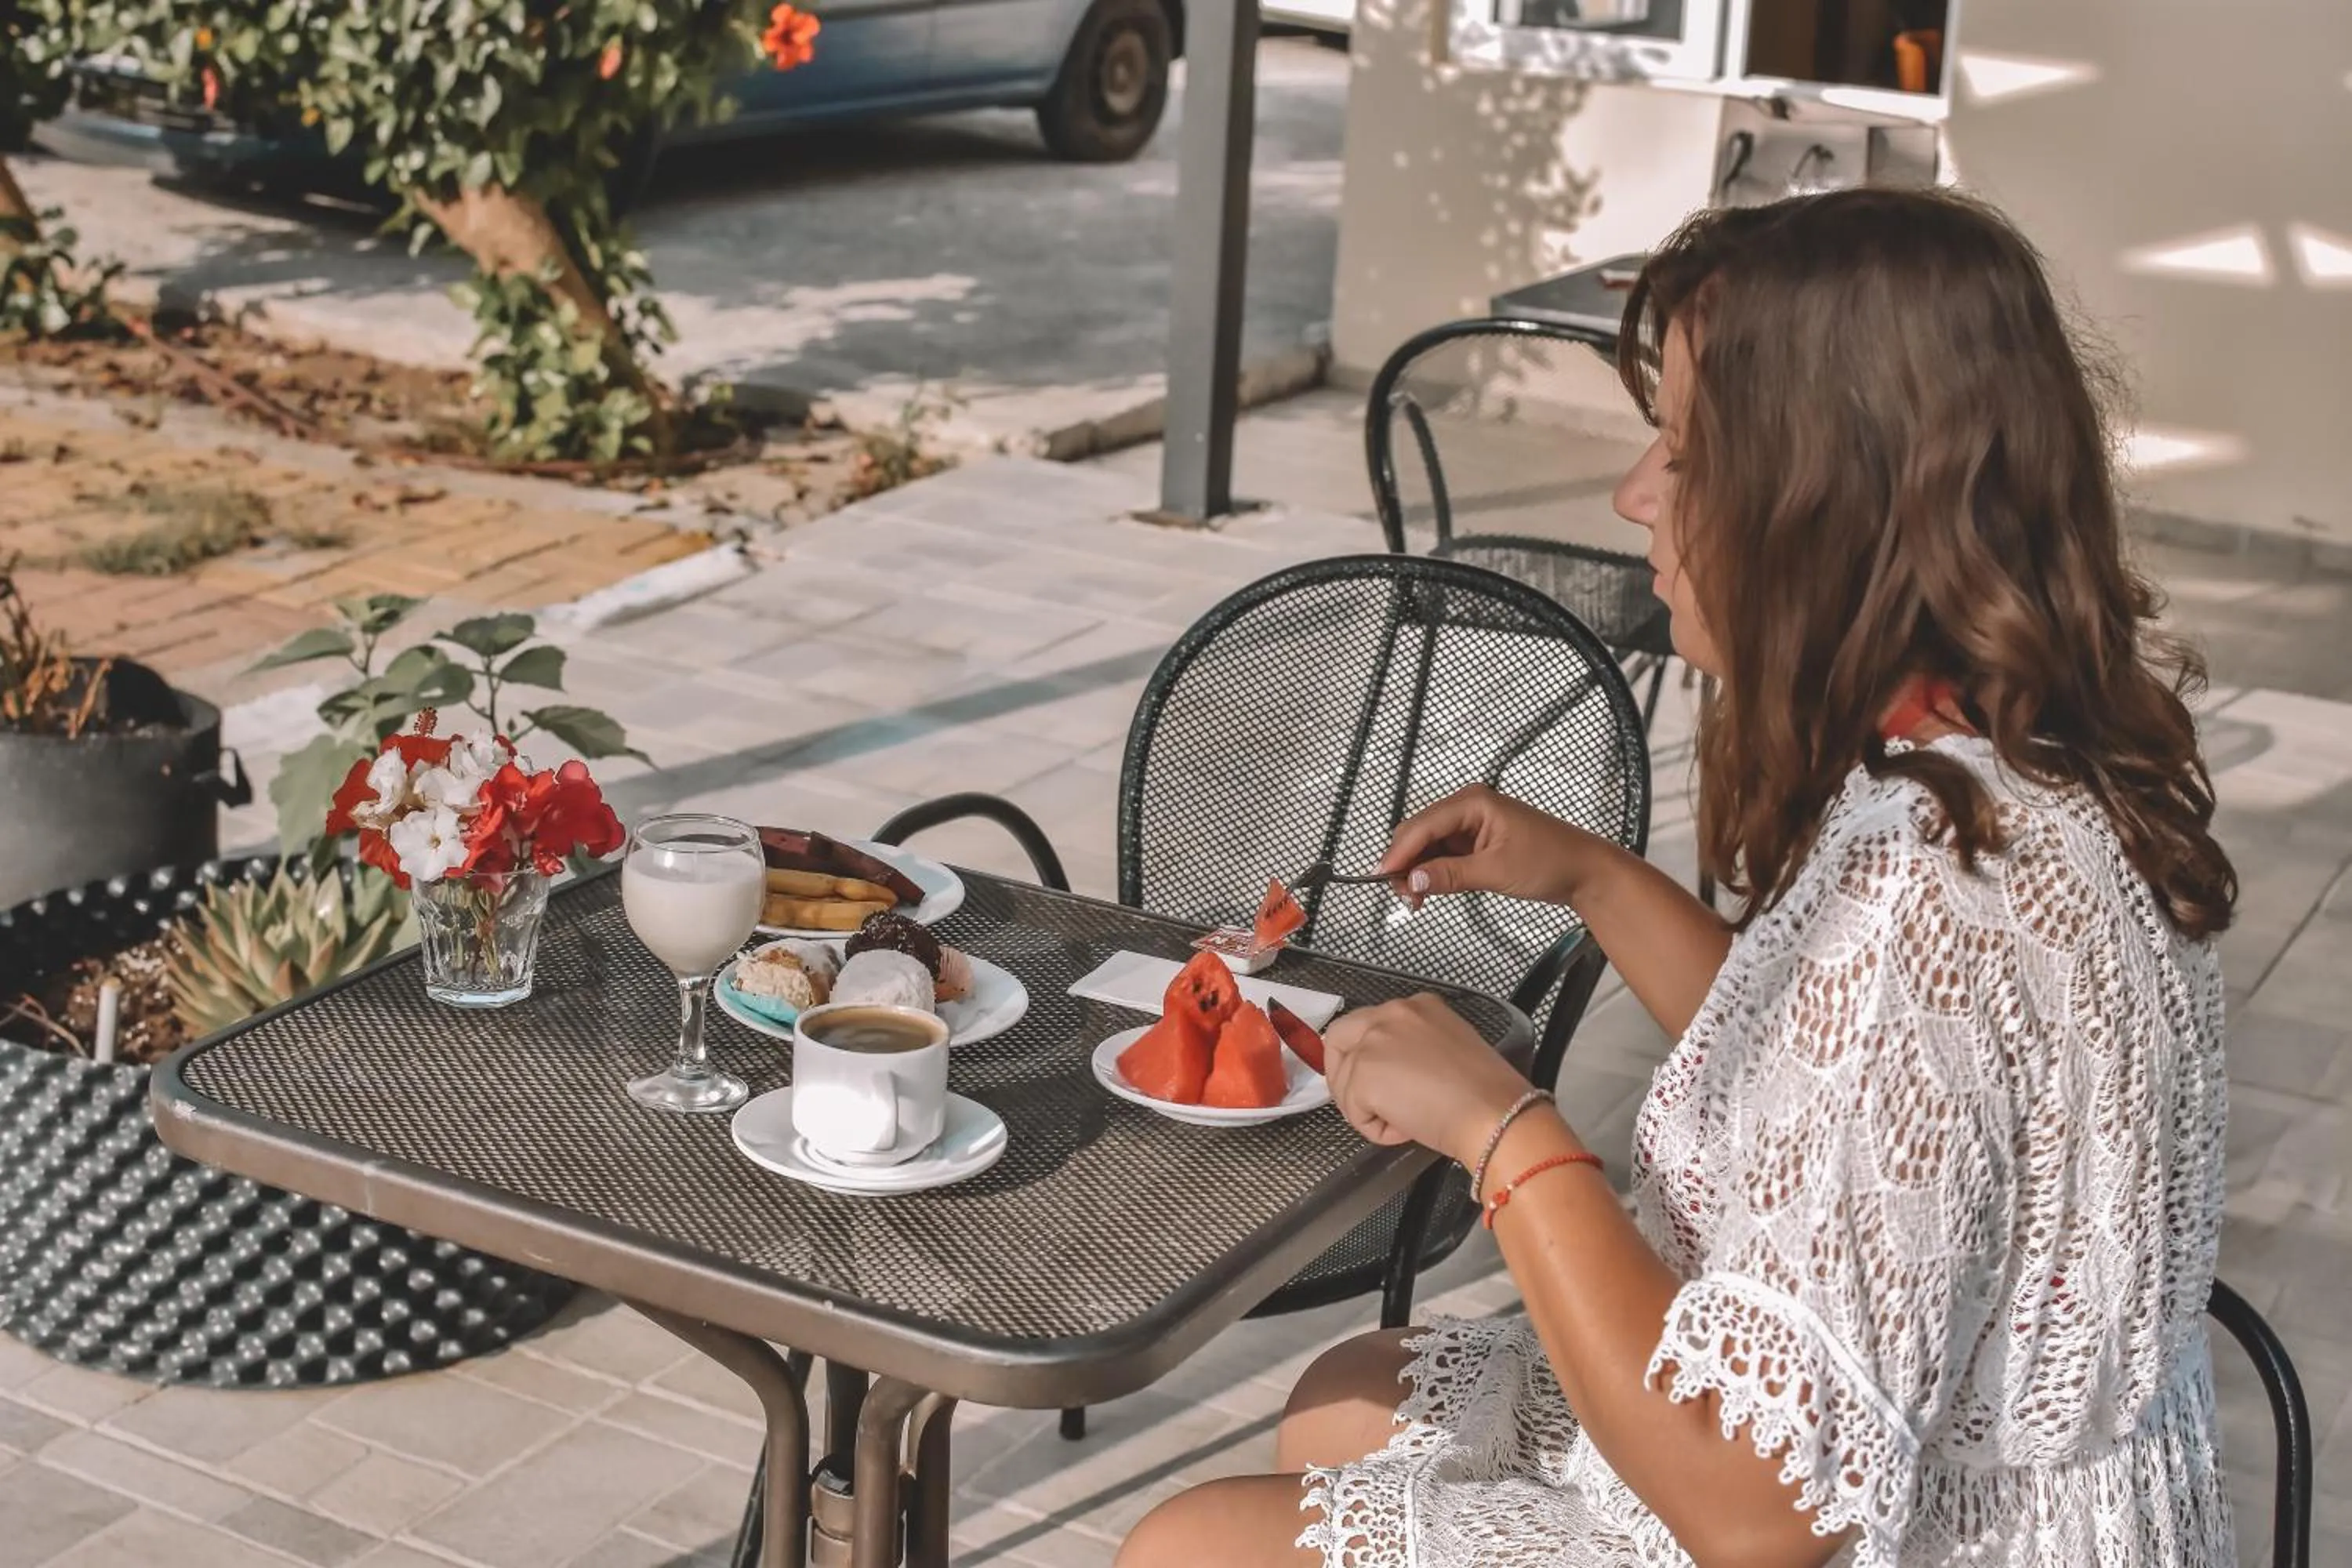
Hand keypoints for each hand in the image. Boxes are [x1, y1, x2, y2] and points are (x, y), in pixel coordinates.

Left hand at [1323, 994, 1531, 1165]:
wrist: (1492, 1113)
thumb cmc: (1485, 1092)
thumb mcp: (1449, 1047)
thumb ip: (1415, 1047)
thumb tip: (1393, 1072)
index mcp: (1416, 1006)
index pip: (1368, 1025)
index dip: (1369, 1057)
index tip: (1384, 1082)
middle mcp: (1390, 1013)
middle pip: (1339, 1040)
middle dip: (1345, 1075)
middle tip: (1368, 1105)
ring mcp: (1372, 1042)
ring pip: (1345, 1082)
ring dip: (1367, 1109)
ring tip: (1405, 1122)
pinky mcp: (1363, 1075)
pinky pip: (1354, 1112)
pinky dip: (1375, 1129)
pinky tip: (1407, 1130)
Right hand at [1380, 786, 1606, 909]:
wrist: (1584, 871)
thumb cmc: (1554, 859)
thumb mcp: (1496, 871)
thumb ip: (1450, 875)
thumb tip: (1413, 879)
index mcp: (1474, 802)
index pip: (1422, 825)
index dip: (1398, 852)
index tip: (1381, 876)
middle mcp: (1469, 808)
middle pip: (1418, 833)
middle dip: (1404, 863)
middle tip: (1400, 895)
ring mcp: (1471, 826)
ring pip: (1426, 846)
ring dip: (1416, 871)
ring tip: (1414, 898)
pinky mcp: (1475, 843)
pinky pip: (1441, 855)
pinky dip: (1430, 873)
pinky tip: (1427, 890)